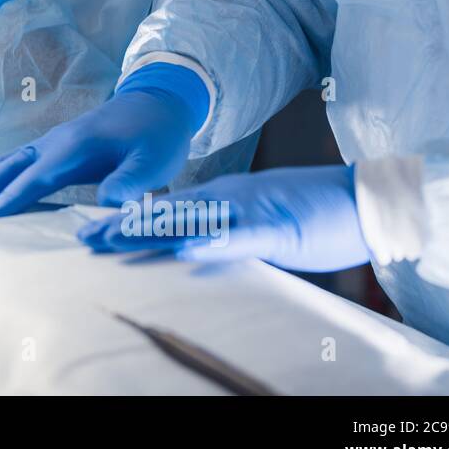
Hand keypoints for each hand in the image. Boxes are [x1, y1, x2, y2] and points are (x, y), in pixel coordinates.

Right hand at [0, 64, 207, 221]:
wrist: (158, 103)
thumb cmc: (156, 136)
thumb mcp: (154, 160)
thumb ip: (132, 181)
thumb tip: (111, 203)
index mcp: (73, 148)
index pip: (34, 179)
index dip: (7, 200)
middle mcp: (51, 143)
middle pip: (4, 170)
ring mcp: (46, 144)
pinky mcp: (47, 149)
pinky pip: (6, 163)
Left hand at [76, 165, 369, 272]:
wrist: (365, 198)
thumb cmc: (316, 215)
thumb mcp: (259, 224)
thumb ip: (225, 232)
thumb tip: (195, 248)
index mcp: (224, 198)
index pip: (166, 209)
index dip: (128, 220)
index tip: (93, 231)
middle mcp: (228, 199)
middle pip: (165, 212)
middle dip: (122, 225)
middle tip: (83, 236)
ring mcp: (249, 210)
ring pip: (190, 220)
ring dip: (149, 230)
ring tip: (111, 238)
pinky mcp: (276, 227)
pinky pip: (238, 237)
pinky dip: (210, 243)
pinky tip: (183, 250)